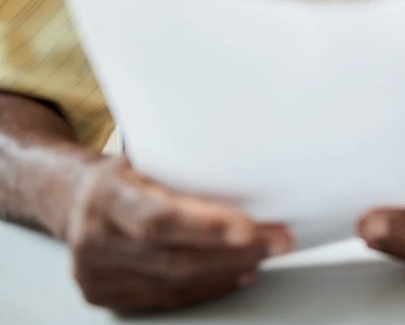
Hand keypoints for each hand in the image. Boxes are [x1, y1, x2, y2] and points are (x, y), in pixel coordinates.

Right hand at [65, 156, 293, 313]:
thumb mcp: (144, 157)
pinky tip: (237, 273)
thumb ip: (183, 168)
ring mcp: (95, 274)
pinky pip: (166, 299)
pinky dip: (208, 286)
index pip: (158, 219)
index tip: (249, 227)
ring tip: (265, 254)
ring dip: (228, 270)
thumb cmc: (123, 175)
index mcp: (105, 197)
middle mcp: (94, 239)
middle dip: (235, 252)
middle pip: (174, 258)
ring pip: (174, 284)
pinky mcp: (104, 296)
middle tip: (279, 239)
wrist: (73, 200)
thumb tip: (253, 167)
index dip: (206, 227)